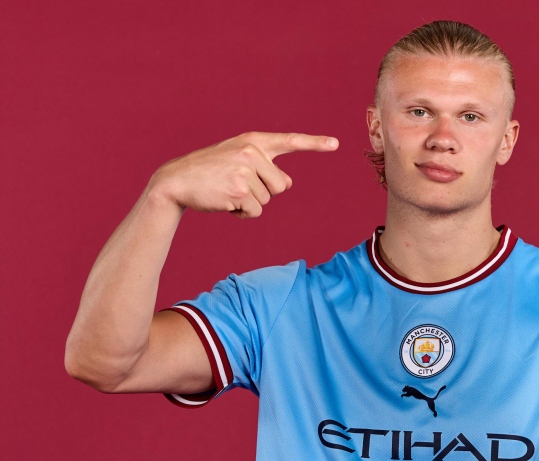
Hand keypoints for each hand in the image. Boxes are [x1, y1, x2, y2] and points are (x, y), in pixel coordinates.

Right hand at [148, 132, 338, 217]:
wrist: (176, 181)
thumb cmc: (210, 172)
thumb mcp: (238, 161)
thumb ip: (264, 167)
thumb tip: (287, 183)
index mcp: (253, 141)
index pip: (290, 141)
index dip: (314, 144)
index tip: (335, 144)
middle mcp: (251, 152)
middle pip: (281, 186)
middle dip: (263, 192)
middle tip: (236, 185)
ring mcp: (245, 171)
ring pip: (267, 200)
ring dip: (249, 203)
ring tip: (226, 191)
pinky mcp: (239, 191)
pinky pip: (255, 212)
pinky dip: (242, 214)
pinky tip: (224, 202)